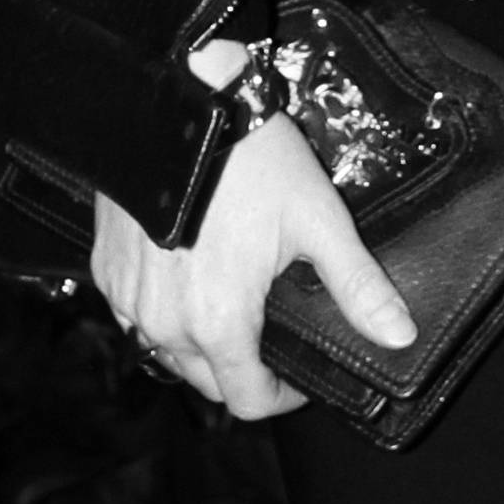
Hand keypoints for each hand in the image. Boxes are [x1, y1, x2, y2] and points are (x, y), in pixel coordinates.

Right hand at [89, 107, 415, 423]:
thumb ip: (357, 286)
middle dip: (242, 372)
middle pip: (206, 382)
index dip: (281, 397)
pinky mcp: (106, 271)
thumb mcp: (317, 221)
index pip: (246, 400)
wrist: (181, 102)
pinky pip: (135, 317)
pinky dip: (164, 315)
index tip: (297, 377)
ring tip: (233, 308)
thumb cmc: (250, 160)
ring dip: (200, 346)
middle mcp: (165, 321)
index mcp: (219, 321)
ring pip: (166, 352)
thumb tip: (397, 335)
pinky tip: (190, 282)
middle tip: (270, 339)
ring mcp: (128, 298)